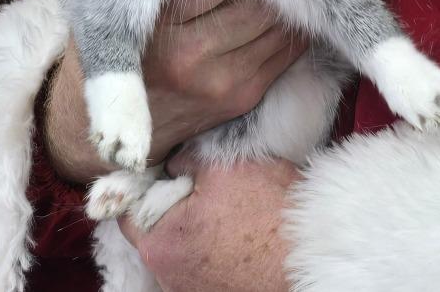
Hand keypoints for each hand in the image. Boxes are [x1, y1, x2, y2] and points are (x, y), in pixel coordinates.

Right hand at [42, 0, 307, 182]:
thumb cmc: (120, 42)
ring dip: (290, 2)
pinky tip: (289, 10)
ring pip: (278, 28)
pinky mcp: (241, 98)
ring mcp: (221, 82)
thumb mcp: (126, 3)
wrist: (103, 125)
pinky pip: (285, 54)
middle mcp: (191, 55)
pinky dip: (292, 29)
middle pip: (259, 4)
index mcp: (160, 24)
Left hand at [119, 157, 299, 291]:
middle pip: (154, 227)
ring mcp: (190, 289)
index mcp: (158, 243)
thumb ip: (184, 160)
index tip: (165, 165)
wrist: (311, 251)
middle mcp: (166, 275)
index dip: (146, 179)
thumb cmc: (268, 208)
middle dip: (172, 200)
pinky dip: (211, 242)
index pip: (129, 207)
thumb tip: (171, 163)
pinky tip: (236, 226)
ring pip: (179, 243)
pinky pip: (201, 259)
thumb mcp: (223, 165)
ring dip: (193, 222)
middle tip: (201, 179)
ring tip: (224, 203)